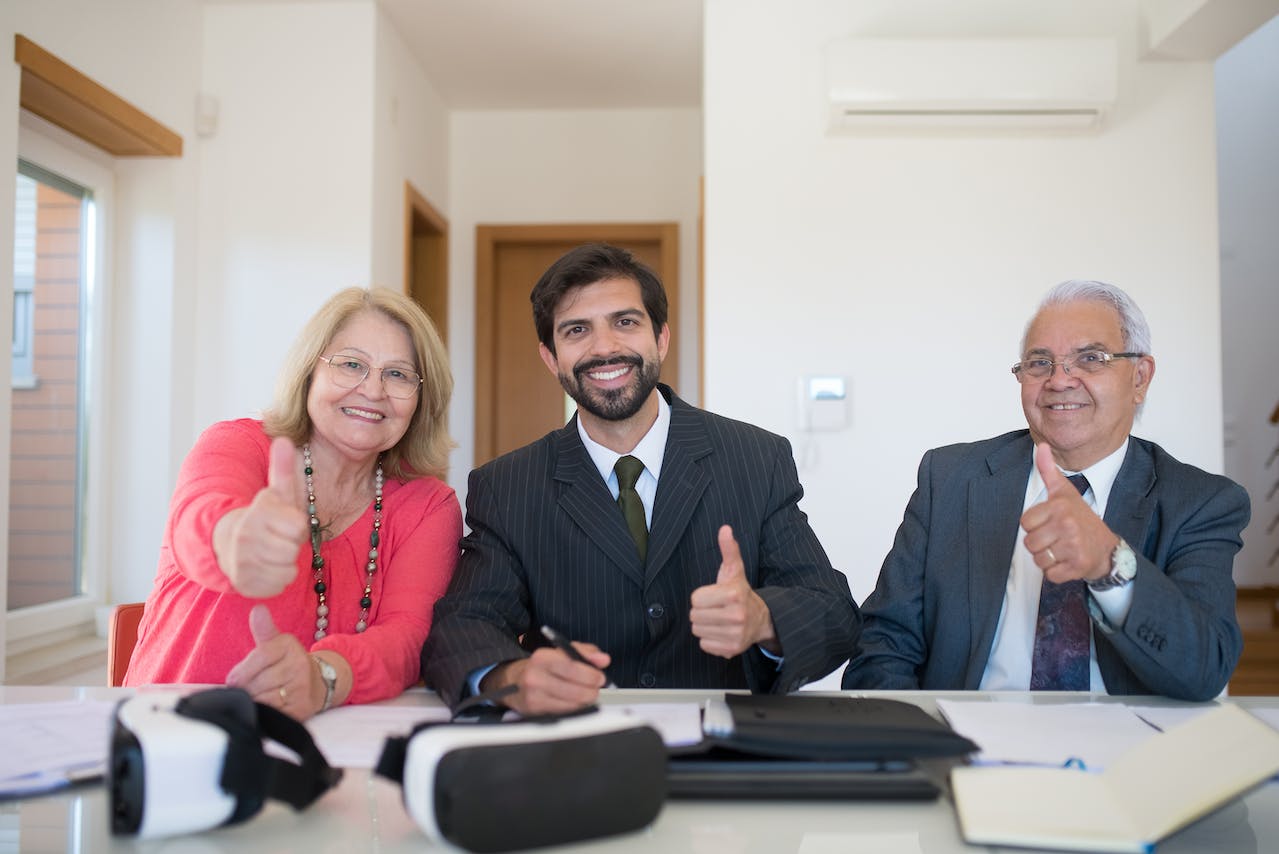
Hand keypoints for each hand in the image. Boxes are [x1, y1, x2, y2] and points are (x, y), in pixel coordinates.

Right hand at [216, 437, 307, 597]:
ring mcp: (242, 563)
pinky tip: (265, 566)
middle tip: (277, 538)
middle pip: (294, 550)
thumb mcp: (274, 492)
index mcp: (257, 514)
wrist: (228, 541)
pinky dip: (277, 578)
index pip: (299, 527)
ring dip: (284, 562)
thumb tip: (284, 439)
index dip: (296, 525)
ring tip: (271, 551)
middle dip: (290, 545)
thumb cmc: (261, 516)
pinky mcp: (244, 584)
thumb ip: (281, 468)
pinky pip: (279, 585)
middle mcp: (245, 539)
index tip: (282, 521)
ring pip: (288, 569)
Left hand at [226, 604, 323, 719]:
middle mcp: (299, 665)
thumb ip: (264, 628)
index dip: (242, 672)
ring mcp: (302, 688)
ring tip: (259, 697)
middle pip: (258, 682)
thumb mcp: (276, 643)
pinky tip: (269, 707)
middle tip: (248, 689)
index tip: (234, 679)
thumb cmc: (288, 663)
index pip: (259, 657)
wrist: (318, 683)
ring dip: (255, 702)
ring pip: (264, 699)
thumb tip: (257, 609)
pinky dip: (265, 713)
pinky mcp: (301, 709)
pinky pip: (273, 714)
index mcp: (290, 646)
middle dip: (247, 689)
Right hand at [482, 642, 609, 715]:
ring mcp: (534, 696)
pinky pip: (564, 713)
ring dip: (585, 701)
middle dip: (592, 691)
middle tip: (596, 688)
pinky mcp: (534, 711)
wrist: (513, 681)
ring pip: (572, 705)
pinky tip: (575, 702)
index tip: (600, 677)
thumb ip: (585, 652)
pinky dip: (574, 709)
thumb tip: (603, 659)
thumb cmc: (542, 666)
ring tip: (586, 694)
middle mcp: (535, 677)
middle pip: (575, 690)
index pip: (573, 668)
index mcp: (542, 657)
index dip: (591, 675)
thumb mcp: (561, 651)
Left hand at [689, 525, 778, 656]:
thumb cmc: (741, 593)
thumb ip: (729, 549)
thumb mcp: (734, 570)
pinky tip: (722, 631)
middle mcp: (736, 616)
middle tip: (717, 608)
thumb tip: (725, 528)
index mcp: (733, 594)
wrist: (761, 620)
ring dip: (705, 625)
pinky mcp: (732, 649)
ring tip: (719, 619)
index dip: (702, 596)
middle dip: (702, 611)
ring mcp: (735, 634)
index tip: (715, 596)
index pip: (695, 599)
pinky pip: (704, 645)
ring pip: (698, 630)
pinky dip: (710, 639)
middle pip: (694, 616)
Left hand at [1020, 443, 1118, 583]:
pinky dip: (1056, 572)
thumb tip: (1042, 447)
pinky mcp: (1078, 566)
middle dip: (1040, 544)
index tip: (1050, 523)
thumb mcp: (1065, 492)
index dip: (1034, 525)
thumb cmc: (1082, 519)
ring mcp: (1074, 546)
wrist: (1107, 548)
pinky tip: (1068, 562)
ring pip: (1038, 559)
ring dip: (1047, 558)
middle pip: (1029, 542)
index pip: (1025, 522)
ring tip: (1062, 550)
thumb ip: (1049, 471)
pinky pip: (1050, 574)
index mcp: (1059, 506)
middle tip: (1057, 538)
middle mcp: (1067, 524)